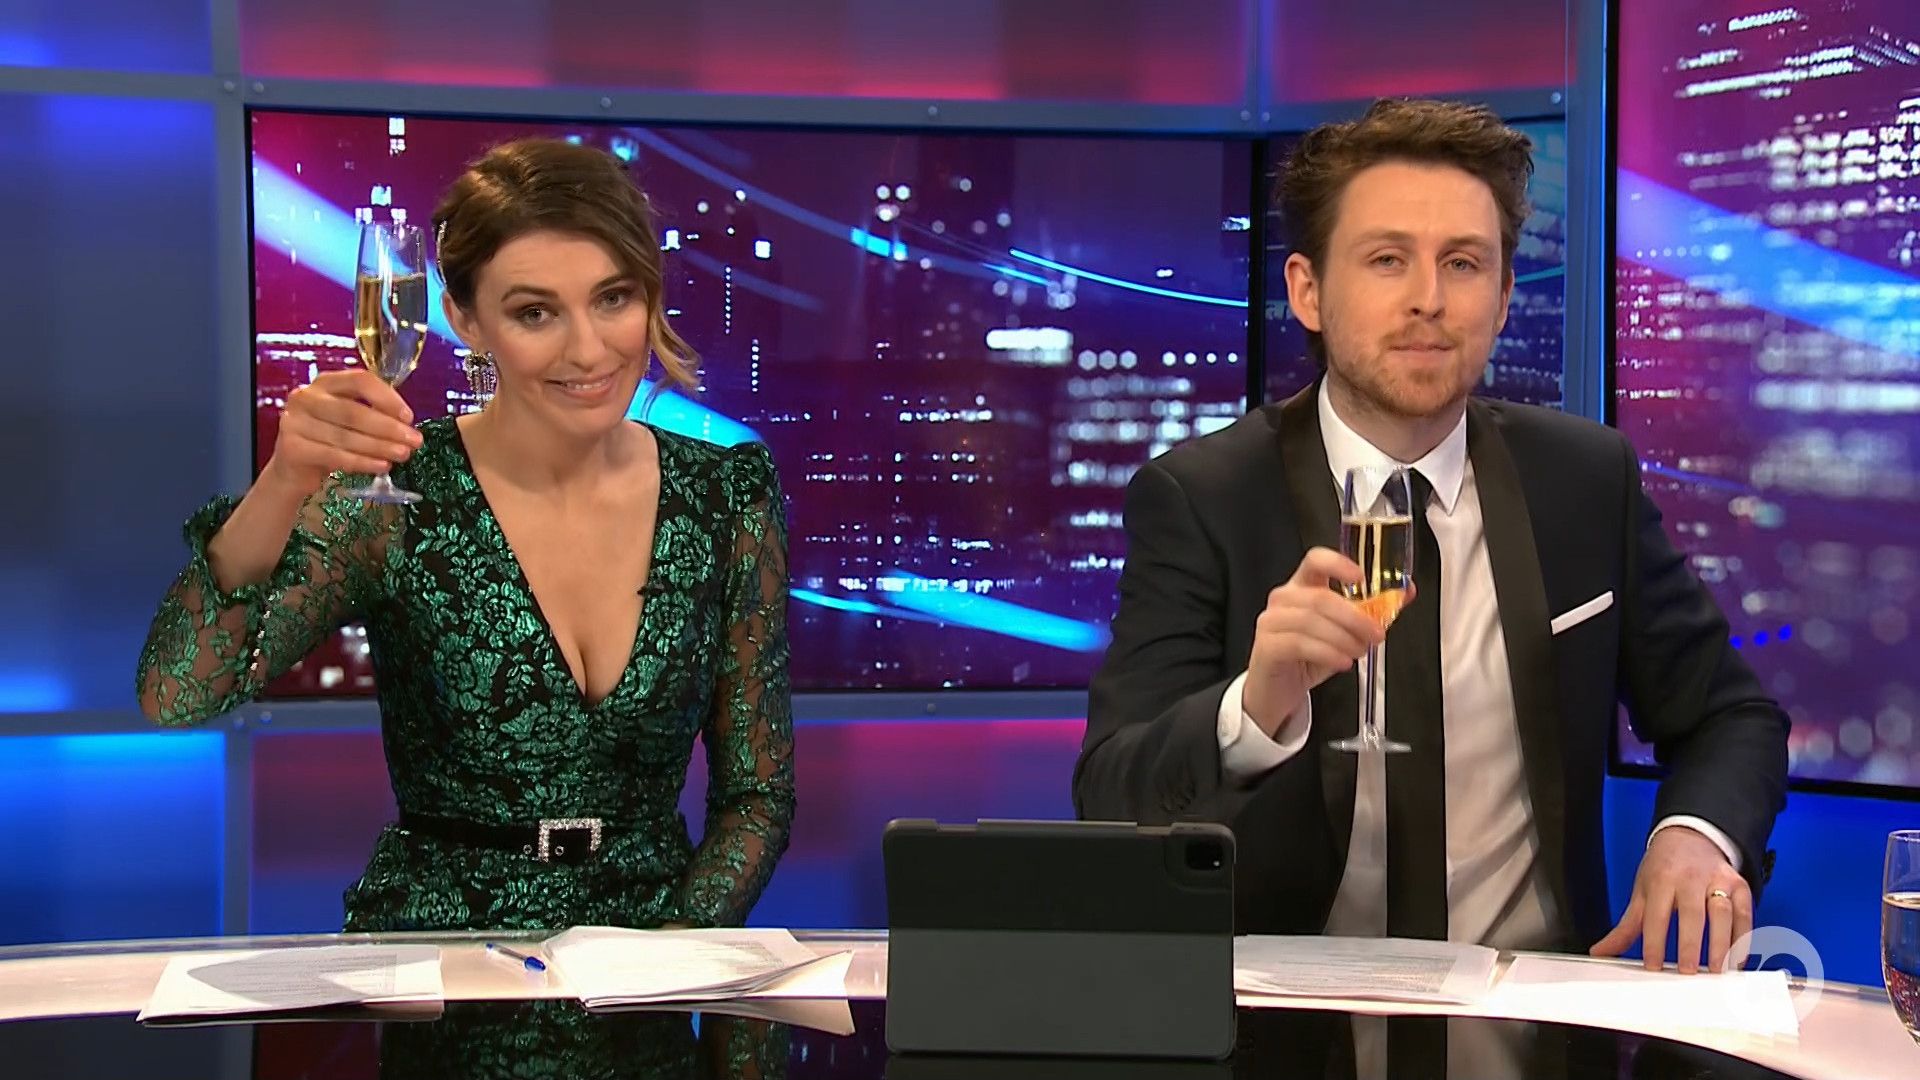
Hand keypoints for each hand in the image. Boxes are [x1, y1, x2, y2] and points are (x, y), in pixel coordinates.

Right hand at [264, 369, 420, 496]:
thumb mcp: (349, 420)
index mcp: (326, 382)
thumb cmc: (329, 439)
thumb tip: (407, 426)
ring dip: (379, 446)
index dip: (387, 398)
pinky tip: (382, 466)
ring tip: (403, 455)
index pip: (360, 381)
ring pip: (346, 436)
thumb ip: (373, 414)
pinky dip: (362, 462)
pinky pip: (334, 455)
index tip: (409, 417)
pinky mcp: (291, 448)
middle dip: (388, 427)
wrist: (295, 468)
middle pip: (354, 411)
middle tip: (415, 441)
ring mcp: (295, 422)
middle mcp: (306, 397)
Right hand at [1241, 547, 1388, 738]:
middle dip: (1355, 617)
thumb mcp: (1344, 633)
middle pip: (1321, 597)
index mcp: (1302, 587)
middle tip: (1376, 634)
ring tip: (1359, 652)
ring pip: (1312, 621)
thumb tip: (1406, 592)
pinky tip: (1342, 662)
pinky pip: (1300, 644)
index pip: (1315, 561)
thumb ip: (1371, 611)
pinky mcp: (1267, 645)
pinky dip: (1327, 653)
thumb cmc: (1309, 656)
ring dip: (1343, 638)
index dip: (1338, 564)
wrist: (1277, 690)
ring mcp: (1271, 621)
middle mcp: (1283, 599)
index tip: (1361, 577)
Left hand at [1590, 826, 1751, 972]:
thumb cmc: (1663, 868)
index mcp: (1662, 879)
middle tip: (1689, 971)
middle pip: (1693, 913)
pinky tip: (1737, 959)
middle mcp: (1691, 878)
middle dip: (1691, 944)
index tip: (1653, 966)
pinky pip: (1745, 913)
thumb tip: (1601, 952)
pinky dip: (1743, 938)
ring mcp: (1718, 880)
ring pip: (1723, 913)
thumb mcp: (1641, 891)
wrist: (1690, 836)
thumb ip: (1626, 926)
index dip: (1654, 942)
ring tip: (1716, 971)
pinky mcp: (1740, 885)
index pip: (1657, 915)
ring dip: (1722, 944)